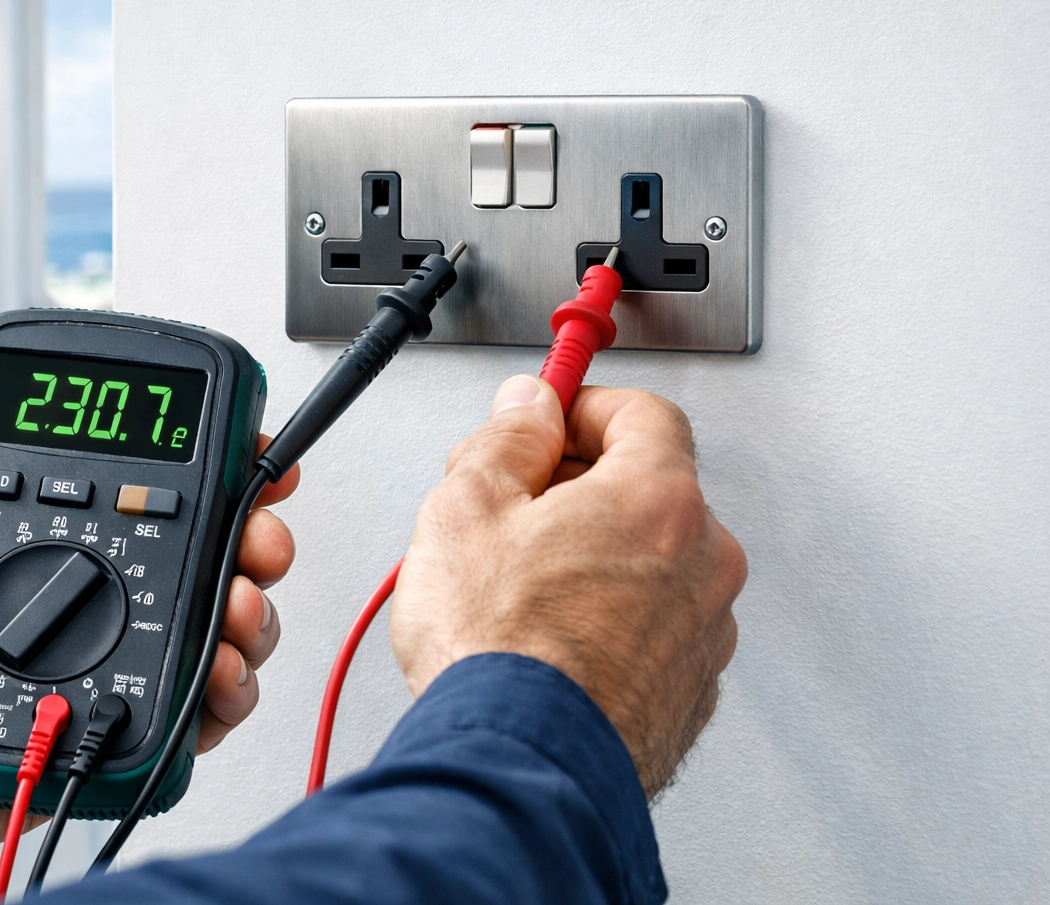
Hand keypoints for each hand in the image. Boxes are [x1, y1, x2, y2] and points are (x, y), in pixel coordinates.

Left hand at [0, 371, 297, 874]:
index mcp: (19, 553)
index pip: (126, 504)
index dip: (194, 479)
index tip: (240, 454)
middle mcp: (63, 611)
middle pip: (187, 566)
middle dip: (247, 539)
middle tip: (259, 531)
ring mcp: (82, 675)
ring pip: (200, 637)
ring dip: (244, 612)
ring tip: (238, 604)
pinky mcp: (86, 742)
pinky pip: (176, 721)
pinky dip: (219, 696)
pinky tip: (219, 671)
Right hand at [391, 376, 745, 797]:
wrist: (521, 766)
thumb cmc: (499, 651)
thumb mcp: (467, 508)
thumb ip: (506, 438)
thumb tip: (527, 407)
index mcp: (659, 499)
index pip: (644, 413)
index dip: (585, 406)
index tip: (548, 416)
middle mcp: (702, 562)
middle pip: (649, 488)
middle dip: (580, 483)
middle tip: (513, 503)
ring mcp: (704, 633)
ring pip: (652, 563)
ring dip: (596, 555)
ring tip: (519, 583)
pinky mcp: (689, 693)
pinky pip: (653, 628)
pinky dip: (610, 619)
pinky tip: (548, 637)